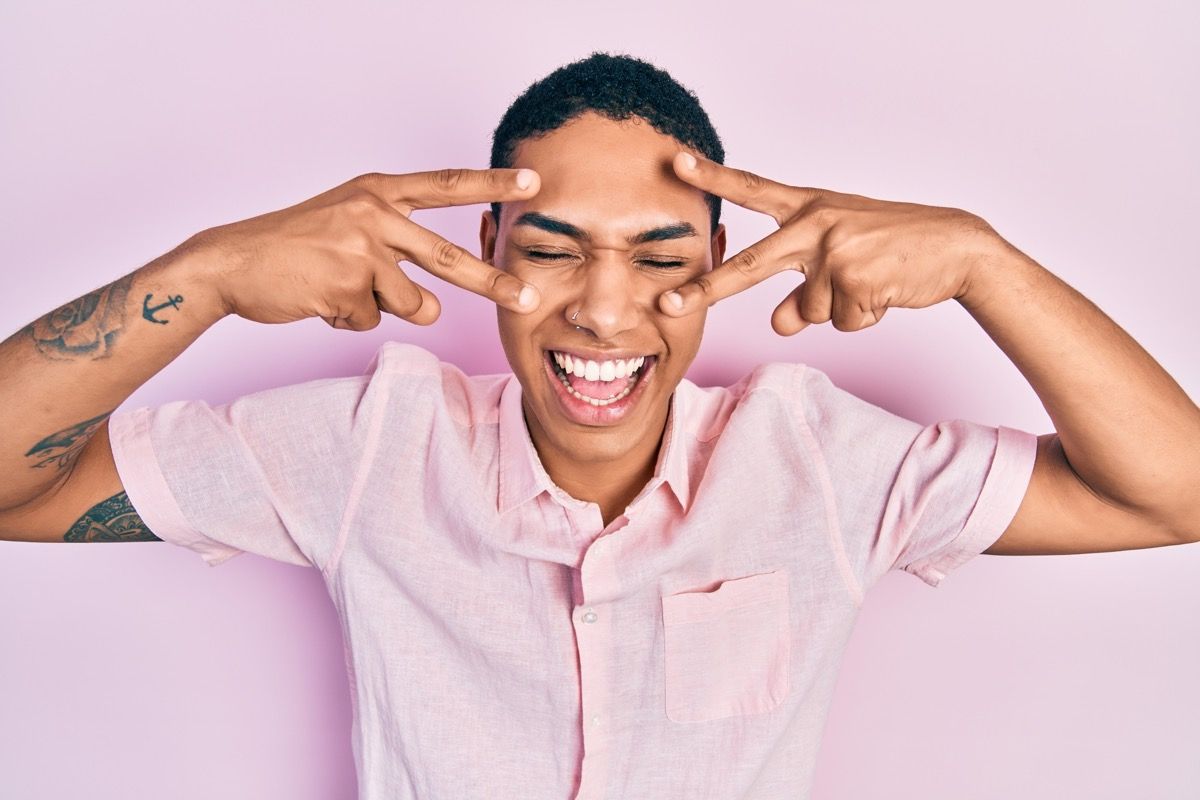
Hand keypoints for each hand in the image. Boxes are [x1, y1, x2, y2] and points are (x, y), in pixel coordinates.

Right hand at [189, 168, 541, 329]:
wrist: (231, 263)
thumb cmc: (295, 248)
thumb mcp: (351, 231)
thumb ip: (400, 259)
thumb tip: (435, 309)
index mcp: (378, 191)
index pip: (447, 185)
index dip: (492, 184)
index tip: (533, 182)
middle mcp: (374, 213)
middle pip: (449, 257)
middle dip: (494, 283)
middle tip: (530, 297)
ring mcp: (360, 250)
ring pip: (413, 303)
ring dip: (383, 308)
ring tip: (339, 287)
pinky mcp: (346, 285)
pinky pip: (373, 321)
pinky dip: (349, 319)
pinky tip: (318, 298)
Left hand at [660, 152, 1003, 334]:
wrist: (958, 247)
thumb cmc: (892, 251)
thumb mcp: (839, 262)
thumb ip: (801, 293)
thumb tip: (775, 324)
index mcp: (809, 208)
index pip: (753, 190)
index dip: (714, 176)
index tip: (676, 162)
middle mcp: (817, 223)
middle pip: (750, 266)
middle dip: (707, 290)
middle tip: (667, 306)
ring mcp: (836, 250)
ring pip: (811, 310)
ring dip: (842, 309)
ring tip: (874, 281)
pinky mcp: (858, 279)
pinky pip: (843, 323)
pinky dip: (865, 318)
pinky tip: (887, 291)